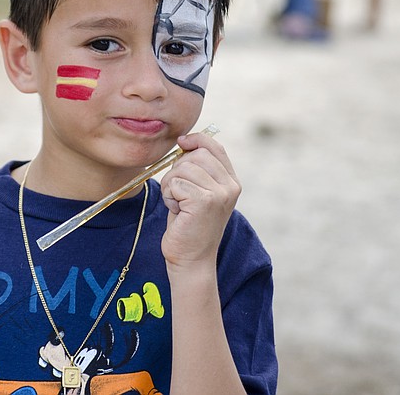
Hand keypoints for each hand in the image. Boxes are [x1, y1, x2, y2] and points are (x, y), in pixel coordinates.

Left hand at [159, 131, 240, 268]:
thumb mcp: (198, 192)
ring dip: (170, 184)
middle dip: (177, 169)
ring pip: (183, 168)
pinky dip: (168, 195)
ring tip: (177, 203)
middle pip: (196, 155)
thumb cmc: (188, 225)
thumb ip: (197, 169)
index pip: (215, 147)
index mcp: (231, 182)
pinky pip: (175, 183)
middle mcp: (230, 186)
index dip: (197, 139)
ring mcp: (219, 194)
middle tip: (177, 192)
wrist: (191, 260)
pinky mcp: (204, 201)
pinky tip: (176, 210)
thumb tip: (184, 140)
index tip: (181, 141)